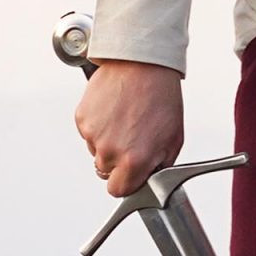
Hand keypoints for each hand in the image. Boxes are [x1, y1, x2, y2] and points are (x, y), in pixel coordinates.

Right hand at [74, 59, 183, 195]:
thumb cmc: (161, 97)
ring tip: (125, 118)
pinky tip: (114, 109)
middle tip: (132, 137)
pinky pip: (88, 132)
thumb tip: (148, 180)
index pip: (118, 191)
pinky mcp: (82, 118)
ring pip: (96, 150)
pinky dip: (98, 124)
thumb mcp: (173, 139)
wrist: (142, 64)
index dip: (126, 181)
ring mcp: (93, 134)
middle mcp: (110, 151)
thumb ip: (158, 167)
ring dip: (107, 140)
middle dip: (117, 160)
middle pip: (105, 171)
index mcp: (134, 161)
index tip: (131, 172)